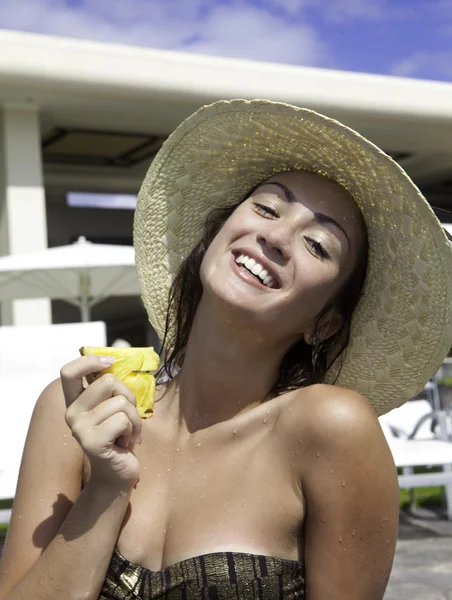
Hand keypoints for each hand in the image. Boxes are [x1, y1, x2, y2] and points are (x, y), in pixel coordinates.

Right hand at [61, 355, 141, 490]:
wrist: (118, 474)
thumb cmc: (120, 436)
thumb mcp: (114, 407)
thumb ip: (111, 387)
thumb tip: (118, 352)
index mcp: (75, 402)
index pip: (69, 372)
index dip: (90, 361)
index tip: (109, 362)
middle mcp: (72, 413)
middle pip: (108, 381)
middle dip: (128, 397)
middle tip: (127, 417)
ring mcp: (79, 428)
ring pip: (120, 402)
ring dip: (134, 418)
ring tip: (127, 433)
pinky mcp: (92, 441)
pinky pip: (124, 419)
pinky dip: (134, 430)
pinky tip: (125, 443)